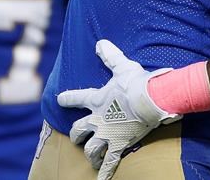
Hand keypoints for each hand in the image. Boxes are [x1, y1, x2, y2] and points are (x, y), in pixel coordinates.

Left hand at [57, 40, 180, 179]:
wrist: (150, 99)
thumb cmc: (137, 81)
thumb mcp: (122, 66)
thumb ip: (110, 55)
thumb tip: (100, 42)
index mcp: (97, 99)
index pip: (76, 98)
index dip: (67, 98)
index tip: (60, 99)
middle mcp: (97, 119)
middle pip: (79, 130)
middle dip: (76, 134)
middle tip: (76, 137)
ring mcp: (107, 134)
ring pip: (91, 149)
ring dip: (90, 154)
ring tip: (91, 158)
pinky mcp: (119, 145)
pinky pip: (109, 163)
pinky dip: (105, 172)